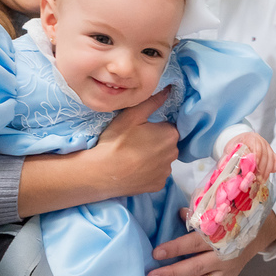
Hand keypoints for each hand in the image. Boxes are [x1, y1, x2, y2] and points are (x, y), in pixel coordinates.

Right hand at [18, 89, 179, 217]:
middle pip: (167, 143)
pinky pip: (156, 175)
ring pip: (162, 160)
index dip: (154, 126)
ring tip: (133, 157)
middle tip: (134, 142)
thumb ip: (152, 102)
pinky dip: (148, 172)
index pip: (168, 126)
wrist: (101, 174)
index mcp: (171, 134)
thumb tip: (169, 90)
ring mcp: (166, 172)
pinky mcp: (158, 186)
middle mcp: (174, 154)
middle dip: (155, 141)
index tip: (140, 130)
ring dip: (153, 158)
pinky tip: (134, 169)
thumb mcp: (131, 116)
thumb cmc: (115, 141)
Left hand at [148, 211, 275, 275]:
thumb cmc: (227, 224)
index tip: (155, 254)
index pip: (193, 243)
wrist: (254, 235)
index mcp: (217, 237)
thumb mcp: (216, 217)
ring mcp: (225, 272)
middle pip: (196, 267)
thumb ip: (196, 218)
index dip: (175, 248)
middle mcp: (221, 256)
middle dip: (173, 273)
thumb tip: (178, 214)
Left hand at [223, 132, 275, 182]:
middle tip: (253, 181)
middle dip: (260, 171)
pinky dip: (271, 170)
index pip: (257, 150)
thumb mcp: (228, 151)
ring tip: (257, 181)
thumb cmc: (235, 146)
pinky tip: (263, 176)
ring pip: (272, 161)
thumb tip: (222, 169)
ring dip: (265, 174)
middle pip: (265, 157)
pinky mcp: (272, 154)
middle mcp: (262, 141)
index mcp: (250, 138)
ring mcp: (268, 147)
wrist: (241, 140)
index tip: (251, 173)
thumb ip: (225, 159)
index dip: (255, 162)